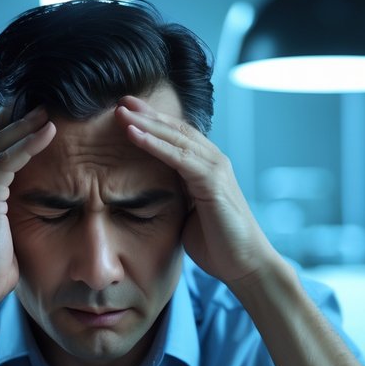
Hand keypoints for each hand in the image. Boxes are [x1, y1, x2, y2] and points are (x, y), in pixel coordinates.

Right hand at [0, 106, 55, 305]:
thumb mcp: (0, 237)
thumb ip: (9, 218)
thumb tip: (32, 213)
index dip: (5, 129)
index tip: (29, 115)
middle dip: (13, 117)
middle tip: (40, 101)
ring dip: (24, 125)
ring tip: (48, 110)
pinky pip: (6, 162)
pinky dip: (27, 144)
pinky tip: (47, 133)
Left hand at [115, 96, 278, 286]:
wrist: (244, 266)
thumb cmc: (217, 245)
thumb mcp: (188, 215)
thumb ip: (175, 198)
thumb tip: (151, 196)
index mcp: (206, 168)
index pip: (176, 136)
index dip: (152, 122)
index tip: (127, 111)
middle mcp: (213, 162)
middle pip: (175, 129)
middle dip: (147, 113)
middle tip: (120, 100)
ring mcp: (215, 169)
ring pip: (175, 137)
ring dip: (146, 123)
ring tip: (120, 110)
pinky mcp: (212, 182)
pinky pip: (178, 157)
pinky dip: (154, 144)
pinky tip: (134, 134)